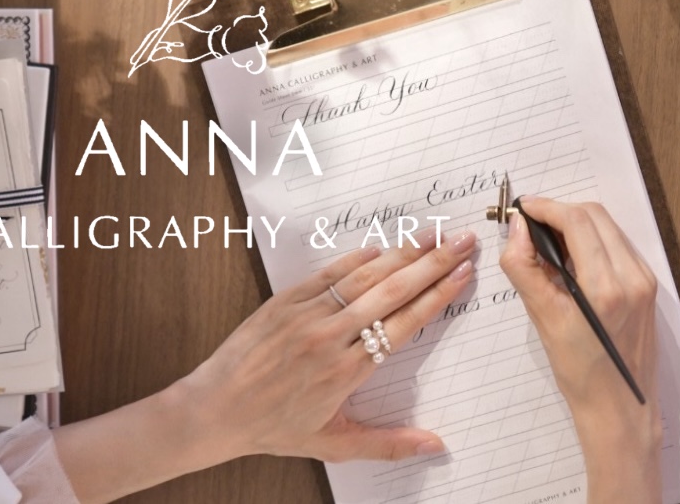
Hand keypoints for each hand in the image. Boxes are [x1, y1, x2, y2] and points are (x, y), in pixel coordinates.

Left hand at [54, 231, 479, 502]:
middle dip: (432, 263)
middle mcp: (331, 336)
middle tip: (463, 241)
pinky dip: (355, 258)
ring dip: (400, 253)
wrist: (217, 408)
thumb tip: (437, 445)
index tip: (463, 275)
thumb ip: (389, 444)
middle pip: (392, 291)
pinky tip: (380, 246)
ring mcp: (306, 314)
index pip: (405, 324)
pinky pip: (327, 274)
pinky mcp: (284, 300)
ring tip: (431, 235)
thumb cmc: (275, 428)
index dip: (437, 296)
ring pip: (363, 276)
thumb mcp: (335, 444)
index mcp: (348, 370)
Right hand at [499, 198, 662, 503]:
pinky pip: (617, 245)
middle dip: (559, 211)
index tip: (522, 209)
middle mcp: (633, 277)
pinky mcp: (648, 286)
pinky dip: (592, 240)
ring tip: (548, 243)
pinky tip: (572, 259)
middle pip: (595, 215)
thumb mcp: (541, 318)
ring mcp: (645, 280)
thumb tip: (518, 229)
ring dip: (576, 223)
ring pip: (608, 227)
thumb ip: (524, 266)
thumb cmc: (578, 371)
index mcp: (606, 287)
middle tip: (530, 224)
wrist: (619, 406)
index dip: (545, 206)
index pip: (577, 221)